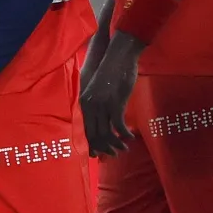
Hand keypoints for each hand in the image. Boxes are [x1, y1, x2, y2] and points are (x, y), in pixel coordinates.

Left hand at [79, 35, 140, 156]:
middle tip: (112, 155)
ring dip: (115, 144)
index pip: (83, 130)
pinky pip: (118, 126)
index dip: (90, 144)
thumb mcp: (96, 90)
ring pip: (106, 134)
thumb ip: (95, 105)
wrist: (117, 58)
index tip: (96, 154)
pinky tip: (130, 137)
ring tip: (123, 149)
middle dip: (103, 148)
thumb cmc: (108, 73)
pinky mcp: (115, 104)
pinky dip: (124, 134)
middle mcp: (89, 107)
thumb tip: (101, 120)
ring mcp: (102, 106)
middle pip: (93, 135)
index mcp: (83, 103)